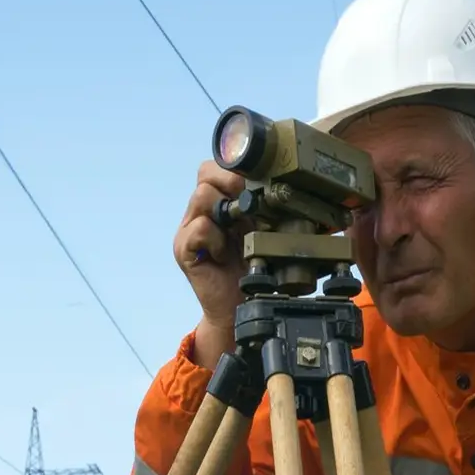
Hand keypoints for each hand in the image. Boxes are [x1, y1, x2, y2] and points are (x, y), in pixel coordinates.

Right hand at [173, 160, 250, 365]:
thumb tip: (290, 185)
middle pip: (206, 173)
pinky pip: (200, 228)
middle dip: (234, 185)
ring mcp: (188, 229)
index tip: (259, 183)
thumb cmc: (255, 267)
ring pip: (202, 196)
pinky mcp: (184, 249)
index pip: (215, 166)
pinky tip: (225, 253)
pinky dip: (216, 238)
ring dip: (227, 212)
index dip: (236, 169)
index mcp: (219, 201)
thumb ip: (266, 207)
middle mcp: (200, 211)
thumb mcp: (265, 229)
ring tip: (239, 234)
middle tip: (251, 208)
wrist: (239, 308)